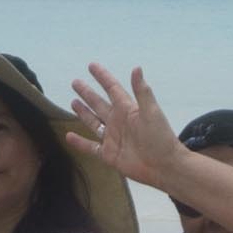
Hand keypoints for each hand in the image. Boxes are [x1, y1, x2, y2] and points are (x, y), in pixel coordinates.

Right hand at [65, 62, 191, 192]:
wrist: (164, 166)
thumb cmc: (160, 138)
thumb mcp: (152, 112)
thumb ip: (142, 92)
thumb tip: (136, 68)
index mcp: (127, 109)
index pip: (112, 88)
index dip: (102, 77)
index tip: (91, 66)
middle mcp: (118, 121)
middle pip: (99, 103)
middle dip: (87, 93)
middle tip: (75, 82)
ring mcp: (112, 138)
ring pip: (93, 122)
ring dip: (83, 112)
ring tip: (73, 102)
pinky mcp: (109, 154)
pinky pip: (90, 147)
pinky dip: (79, 142)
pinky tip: (68, 136)